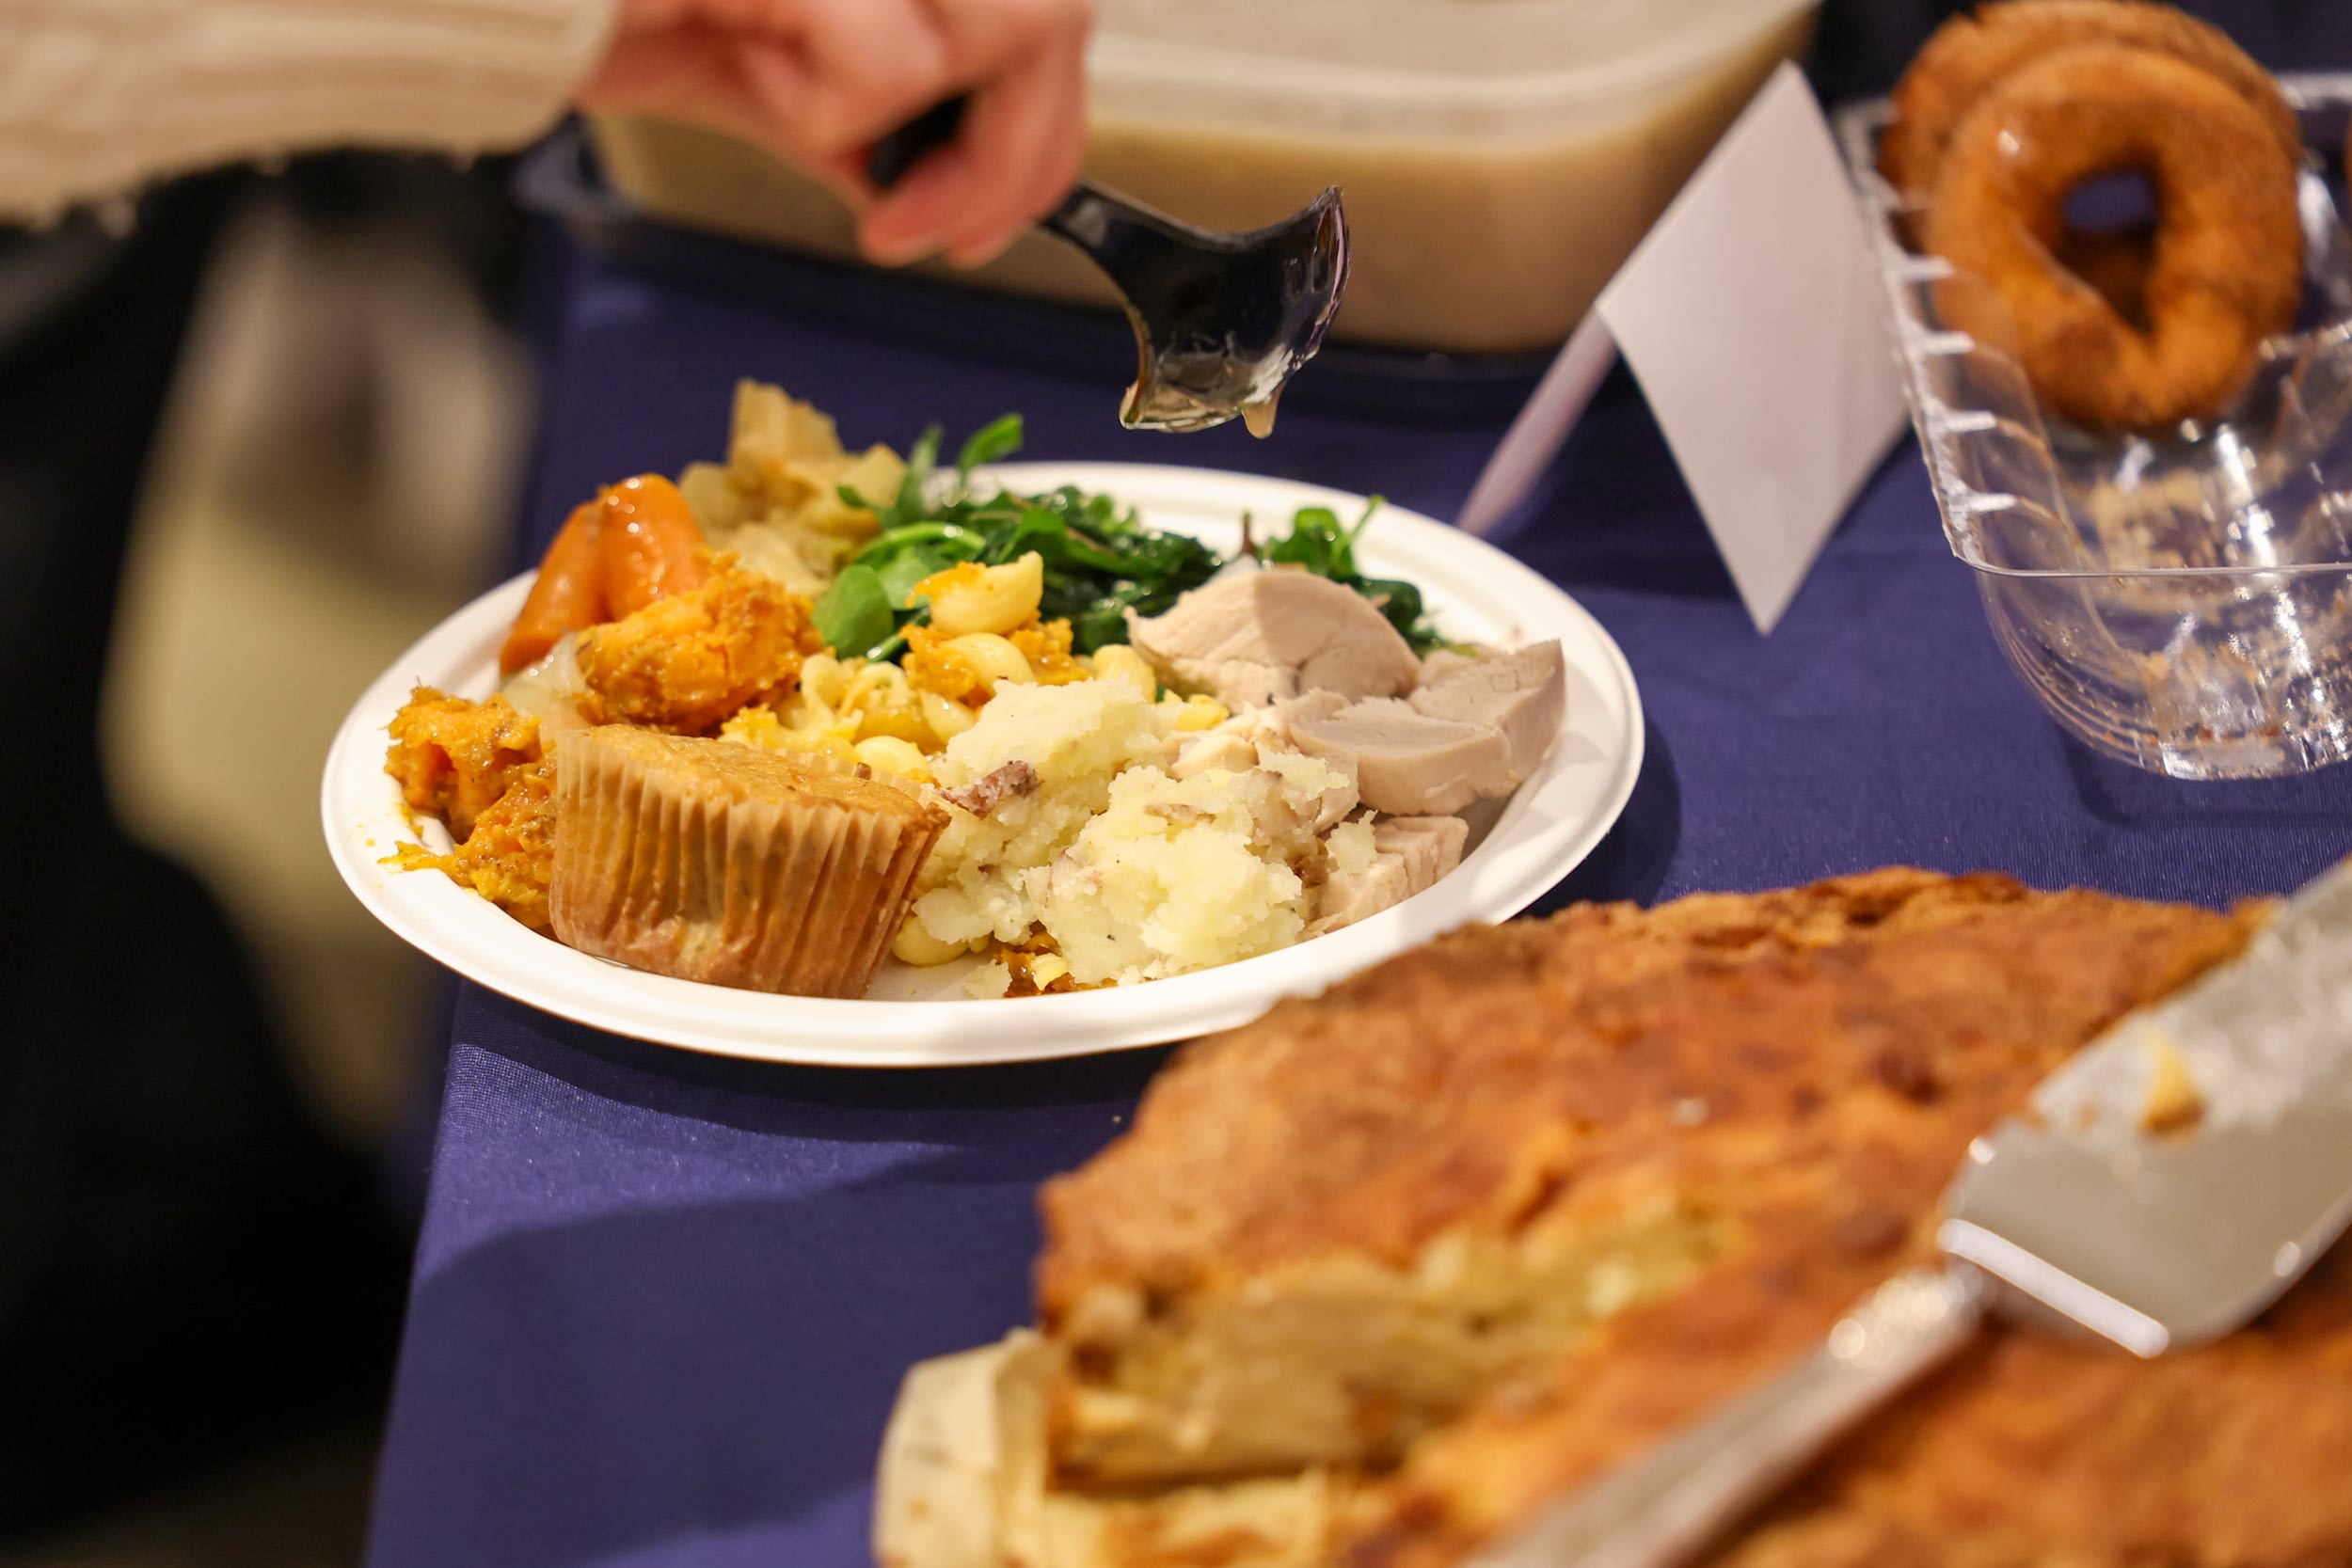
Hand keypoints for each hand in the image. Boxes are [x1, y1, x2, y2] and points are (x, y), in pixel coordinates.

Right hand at [578, 0, 1092, 267]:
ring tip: (835, 146)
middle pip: (1053, 14)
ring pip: (1016, 19)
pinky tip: (764, 82)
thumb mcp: (770, 84)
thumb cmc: (603, 16)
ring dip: (938, 131)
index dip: (1044, 131)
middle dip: (1015, 155)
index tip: (985, 222)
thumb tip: (948, 186)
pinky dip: (840, 110)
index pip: (1041, 17)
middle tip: (934, 230)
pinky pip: (894, 60)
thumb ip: (869, 121)